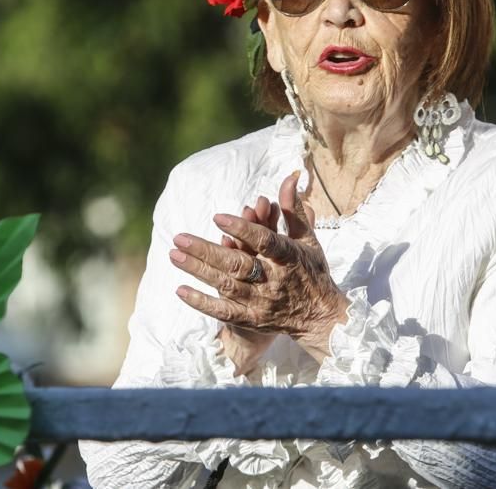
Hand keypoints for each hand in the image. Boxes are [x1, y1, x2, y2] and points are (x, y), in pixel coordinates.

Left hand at [170, 171, 349, 363]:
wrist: (321, 317)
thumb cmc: (312, 271)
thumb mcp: (307, 239)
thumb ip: (293, 209)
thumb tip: (290, 177)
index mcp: (289, 257)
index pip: (264, 241)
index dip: (241, 229)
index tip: (217, 217)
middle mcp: (274, 280)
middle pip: (237, 264)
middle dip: (206, 251)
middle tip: (179, 237)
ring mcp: (262, 302)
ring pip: (226, 284)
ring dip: (198, 270)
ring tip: (174, 255)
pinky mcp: (252, 319)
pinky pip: (224, 312)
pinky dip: (202, 302)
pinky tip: (180, 290)